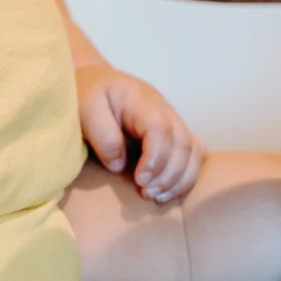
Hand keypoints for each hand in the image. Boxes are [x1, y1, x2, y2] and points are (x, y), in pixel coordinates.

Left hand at [76, 63, 203, 203]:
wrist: (96, 84)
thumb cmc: (88, 95)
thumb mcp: (85, 109)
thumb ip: (102, 135)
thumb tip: (120, 165)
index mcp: (141, 100)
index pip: (160, 128)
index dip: (155, 158)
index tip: (139, 180)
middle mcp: (164, 109)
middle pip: (182, 142)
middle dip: (168, 174)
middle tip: (146, 193)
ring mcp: (172, 121)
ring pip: (194, 150)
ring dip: (180, 179)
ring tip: (157, 197)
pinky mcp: (174, 134)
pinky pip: (194, 155)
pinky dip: (186, 177)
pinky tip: (167, 193)